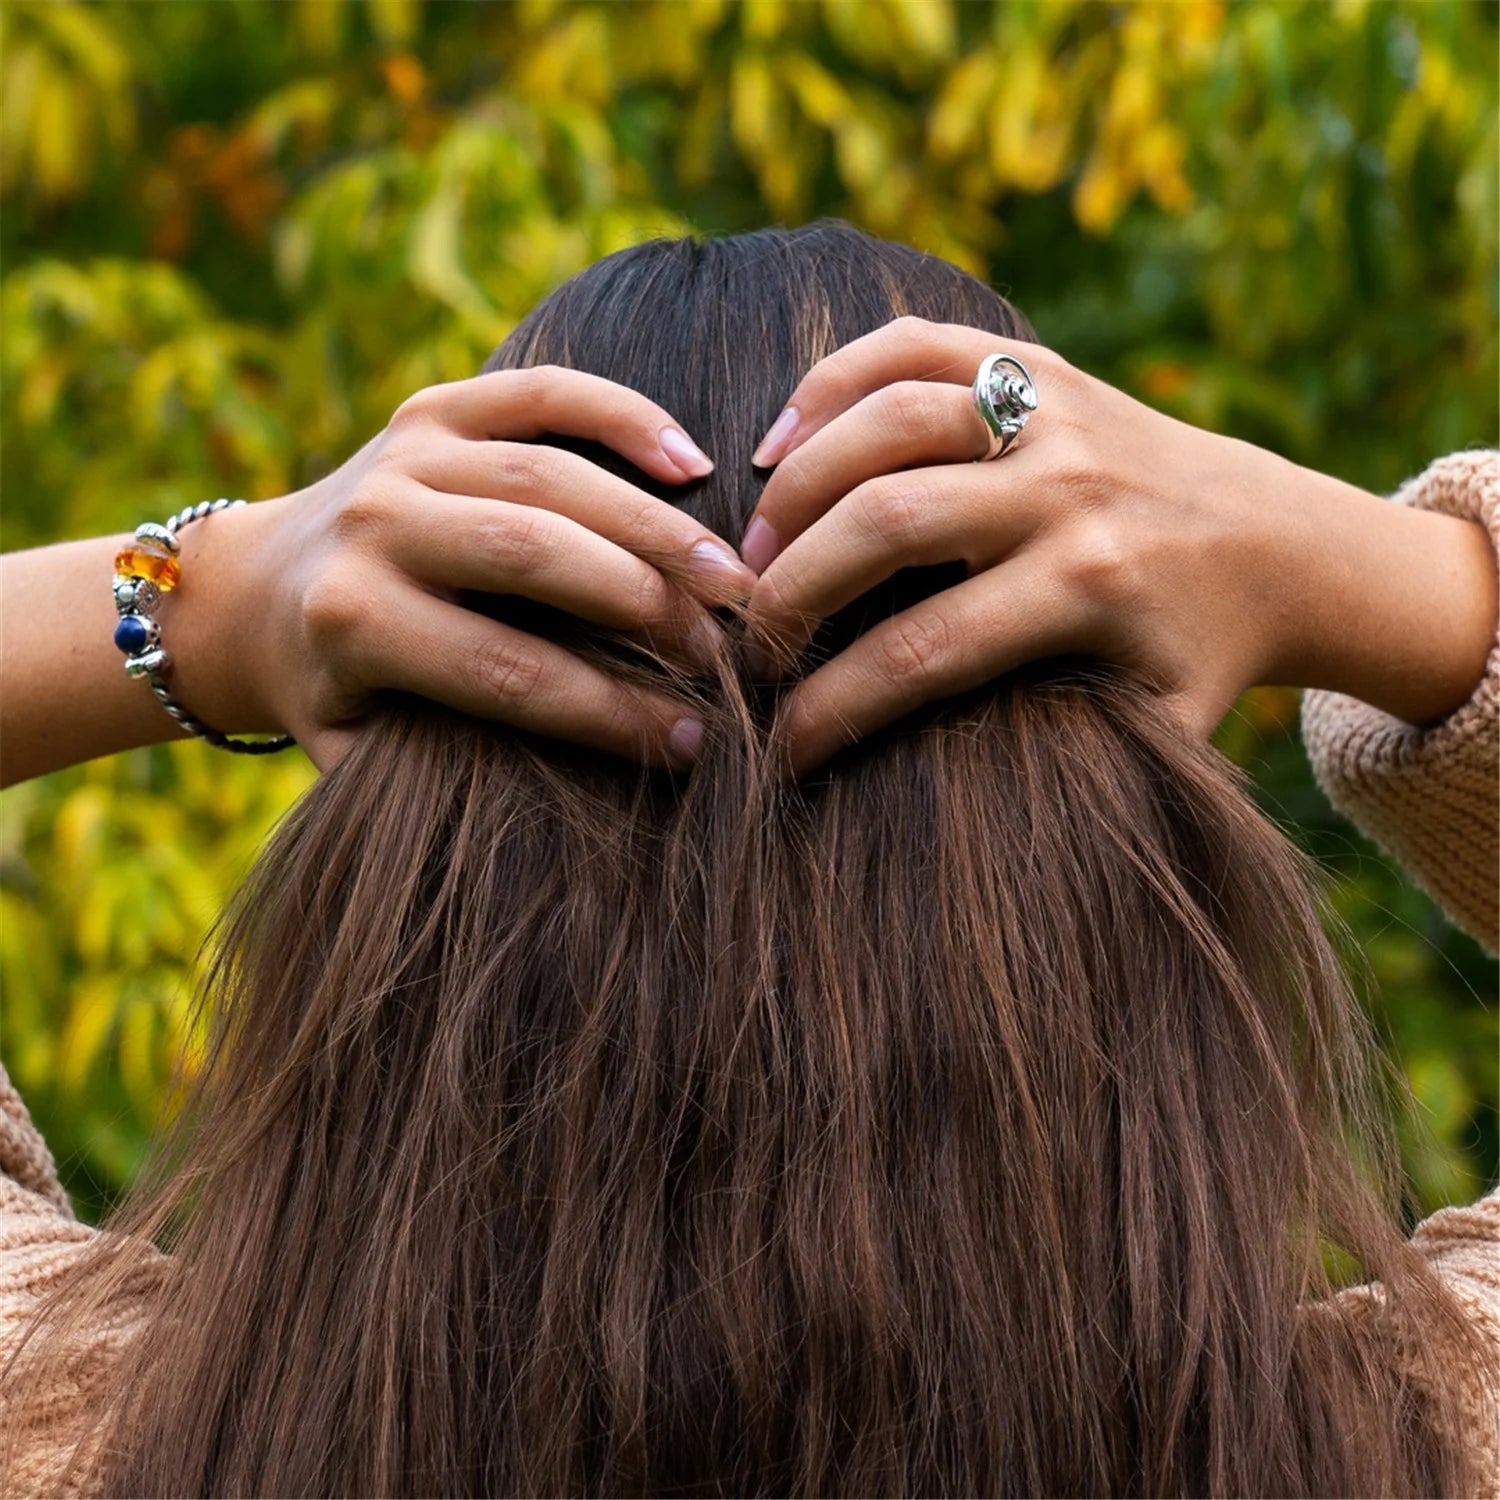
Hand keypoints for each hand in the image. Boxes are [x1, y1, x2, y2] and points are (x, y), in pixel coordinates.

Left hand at [214, 367, 755, 769]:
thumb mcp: (358, 752)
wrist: (256, 592)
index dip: (609, 711)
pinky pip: (538, 396)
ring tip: (732, 579)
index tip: (691, 742)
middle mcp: (373, 526)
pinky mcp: (432, 409)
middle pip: (533, 555)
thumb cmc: (336, 693)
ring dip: (654, 526)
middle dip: (644, 606)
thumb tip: (568, 821)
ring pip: (549, 474)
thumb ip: (437, 776)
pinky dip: (620, 415)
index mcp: (352, 622)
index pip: (507, 673)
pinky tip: (692, 461)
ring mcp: (403, 455)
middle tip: (726, 653)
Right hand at [740, 317, 1497, 776]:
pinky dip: (835, 380)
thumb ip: (1071, 768)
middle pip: (888, 524)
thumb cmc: (1198, 655)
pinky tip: (782, 436)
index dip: (833, 708)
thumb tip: (949, 845)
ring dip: (799, 480)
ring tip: (755, 544)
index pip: (923, 653)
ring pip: (890, 417)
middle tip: (747, 639)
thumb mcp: (1157, 729)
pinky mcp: (1042, 366)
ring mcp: (1053, 411)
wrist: (1280, 544)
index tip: (781, 746)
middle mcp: (1068, 489)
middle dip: (792, 587)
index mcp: (1090, 587)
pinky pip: (916, 344)